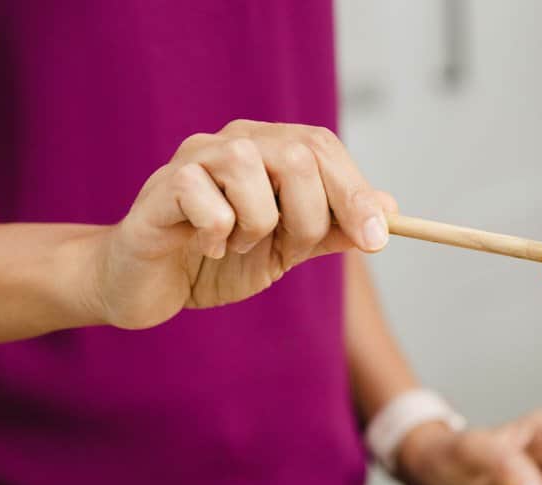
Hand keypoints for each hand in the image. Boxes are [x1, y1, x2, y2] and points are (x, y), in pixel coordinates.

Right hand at [91, 120, 395, 328]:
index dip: (356, 194)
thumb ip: (336, 228)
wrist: (150, 286)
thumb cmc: (220, 261)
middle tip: (289, 250)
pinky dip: (218, 239)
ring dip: (260, 229)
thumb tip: (391, 210)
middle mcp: (234, 142)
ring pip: (254, 177)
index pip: (324, 148)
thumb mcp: (291, 248)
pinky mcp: (162, 188)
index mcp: (270, 149)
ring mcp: (195, 159)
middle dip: (309, 218)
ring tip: (238, 245)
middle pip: (299, 157)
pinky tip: (203, 248)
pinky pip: (211, 207)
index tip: (377, 240)